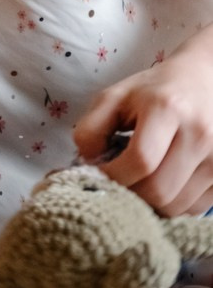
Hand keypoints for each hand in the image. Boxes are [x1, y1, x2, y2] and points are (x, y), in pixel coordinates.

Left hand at [73, 28, 212, 214]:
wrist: (203, 79)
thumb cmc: (154, 90)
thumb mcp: (115, 97)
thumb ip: (91, 128)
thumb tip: (87, 164)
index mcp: (167, 108)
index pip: (140, 160)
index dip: (114, 176)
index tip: (101, 174)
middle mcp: (199, 133)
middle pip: (159, 191)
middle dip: (131, 194)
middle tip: (119, 183)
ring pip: (176, 206)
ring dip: (151, 203)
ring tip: (141, 182)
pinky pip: (194, 208)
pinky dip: (173, 205)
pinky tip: (164, 184)